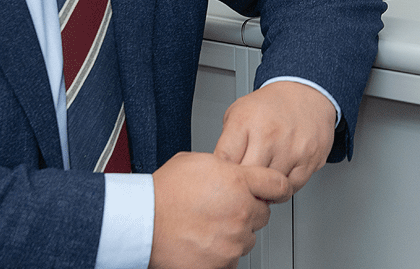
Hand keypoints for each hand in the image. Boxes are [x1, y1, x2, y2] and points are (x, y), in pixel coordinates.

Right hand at [148, 151, 288, 268]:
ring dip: (234, 233)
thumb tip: (232, 171)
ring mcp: (233, 241)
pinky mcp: (222, 263)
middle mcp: (241, 213)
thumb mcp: (197, 162)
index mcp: (238, 183)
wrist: (142, 223)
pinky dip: (220, 253)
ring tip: (206, 226)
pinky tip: (203, 242)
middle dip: (247, 210)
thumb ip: (224, 166)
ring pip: (247, 238)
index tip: (276, 191)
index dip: (276, 187)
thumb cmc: (163, 193)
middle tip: (222, 208)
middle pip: (262, 213)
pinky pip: (231, 259)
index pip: (277, 184)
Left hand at [213, 81, 337, 201]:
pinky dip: (283, 189)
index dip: (220, 175)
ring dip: (264, 190)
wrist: (305, 92)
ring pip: (270, 187)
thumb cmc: (269, 106)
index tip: (222, 178)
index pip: (223, 161)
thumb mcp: (237, 112)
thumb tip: (218, 172)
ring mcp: (290, 148)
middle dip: (242, 187)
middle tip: (241, 187)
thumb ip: (226, 142)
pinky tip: (279, 179)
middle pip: (247, 179)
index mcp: (245, 122)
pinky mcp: (310, 158)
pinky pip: (292, 187)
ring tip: (261, 182)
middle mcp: (268, 135)